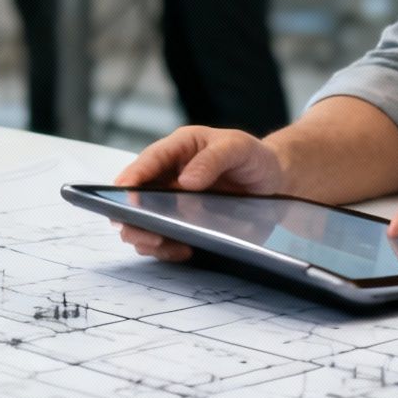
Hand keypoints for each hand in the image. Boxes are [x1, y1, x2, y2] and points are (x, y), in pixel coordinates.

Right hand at [112, 127, 286, 262]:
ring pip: (143, 222)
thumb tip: (185, 180)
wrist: (275, 181)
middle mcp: (169, 175)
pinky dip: (166, 249)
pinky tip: (184, 250)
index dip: (132, 177)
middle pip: (135, 196)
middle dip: (131, 214)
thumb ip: (213, 159)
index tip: (123, 193)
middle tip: (142, 228)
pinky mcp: (182, 224)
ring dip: (146, 235)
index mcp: (179, 148)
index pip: (148, 161)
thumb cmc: (254, 157)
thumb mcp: (239, 148)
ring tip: (163, 243)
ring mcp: (173, 202)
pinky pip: (163, 240)